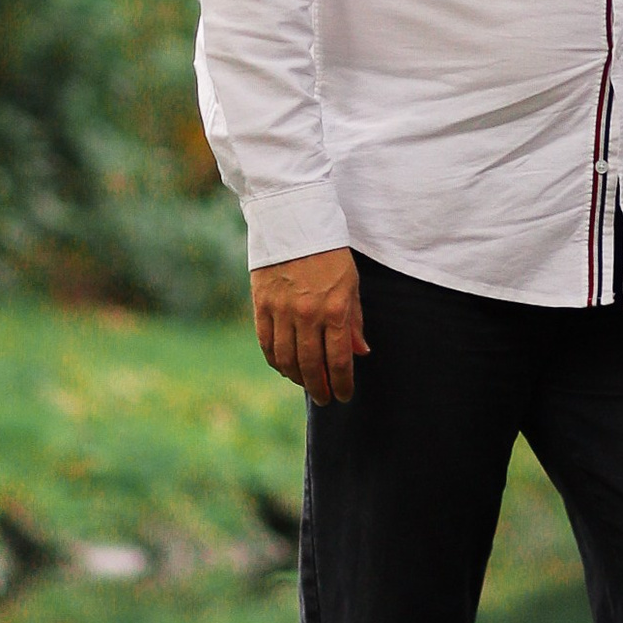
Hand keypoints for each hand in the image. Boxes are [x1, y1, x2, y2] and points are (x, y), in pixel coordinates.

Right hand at [252, 247, 368, 405]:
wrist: (294, 223)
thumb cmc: (329, 253)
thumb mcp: (350, 284)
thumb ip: (354, 320)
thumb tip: (360, 352)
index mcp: (335, 309)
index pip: (339, 360)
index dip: (342, 383)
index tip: (344, 396)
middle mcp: (307, 314)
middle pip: (311, 365)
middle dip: (319, 387)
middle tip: (324, 399)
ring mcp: (281, 311)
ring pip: (286, 359)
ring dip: (297, 378)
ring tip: (306, 384)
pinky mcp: (261, 305)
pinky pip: (266, 344)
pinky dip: (275, 361)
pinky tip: (284, 367)